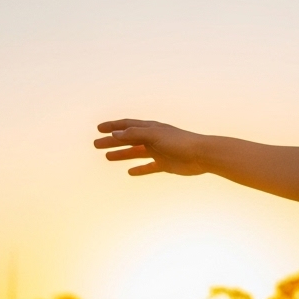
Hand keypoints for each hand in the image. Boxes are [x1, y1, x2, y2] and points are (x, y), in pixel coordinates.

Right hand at [93, 119, 207, 175]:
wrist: (202, 155)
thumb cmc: (180, 142)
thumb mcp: (154, 135)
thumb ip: (134, 134)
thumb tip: (115, 133)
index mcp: (150, 128)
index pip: (127, 125)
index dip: (113, 126)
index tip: (98, 129)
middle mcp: (153, 138)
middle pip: (128, 139)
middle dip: (112, 141)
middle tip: (96, 144)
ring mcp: (159, 151)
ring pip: (136, 153)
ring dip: (122, 154)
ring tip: (107, 157)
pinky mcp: (165, 164)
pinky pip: (149, 167)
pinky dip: (139, 169)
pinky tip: (130, 172)